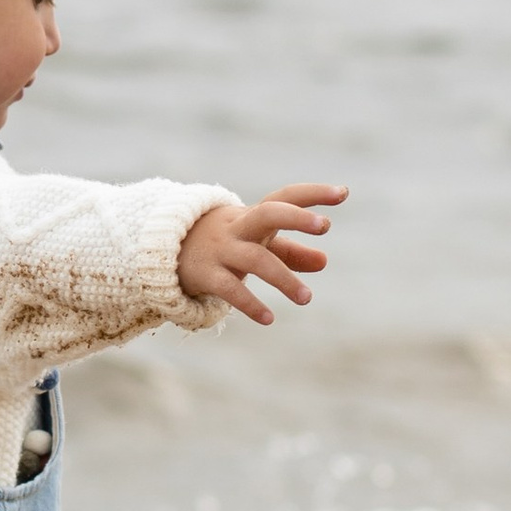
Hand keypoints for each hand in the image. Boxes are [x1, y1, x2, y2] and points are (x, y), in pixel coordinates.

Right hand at [176, 183, 347, 325]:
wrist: (166, 251)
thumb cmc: (225, 245)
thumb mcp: (256, 244)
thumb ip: (290, 252)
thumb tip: (324, 261)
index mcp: (253, 216)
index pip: (285, 197)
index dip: (314, 194)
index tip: (344, 192)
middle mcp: (239, 228)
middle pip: (268, 213)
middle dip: (296, 216)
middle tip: (325, 225)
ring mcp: (222, 250)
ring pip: (256, 259)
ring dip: (284, 278)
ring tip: (306, 299)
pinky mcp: (207, 275)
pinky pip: (230, 289)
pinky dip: (250, 304)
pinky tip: (269, 318)